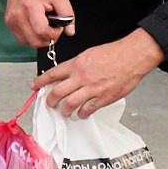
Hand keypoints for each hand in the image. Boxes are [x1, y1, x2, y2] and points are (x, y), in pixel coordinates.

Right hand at [1, 0, 75, 50]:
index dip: (54, 34)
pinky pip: (22, 38)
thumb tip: (70, 31)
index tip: (58, 27)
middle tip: (52, 28)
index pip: (42, 31)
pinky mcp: (9, 23)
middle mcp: (18, 15)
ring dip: (39, 38)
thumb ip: (68, 14)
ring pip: (28, 42)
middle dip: (48, 38)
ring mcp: (11, 20)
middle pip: (35, 41)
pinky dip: (31, 36)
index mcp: (31, 6)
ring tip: (43, 24)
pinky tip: (35, 25)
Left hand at [32, 30, 162, 117]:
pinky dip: (82, 114)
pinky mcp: (103, 98)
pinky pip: (87, 110)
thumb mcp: (90, 54)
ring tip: (64, 112)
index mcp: (77, 64)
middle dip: (50, 101)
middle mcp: (81, 77)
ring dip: (65, 111)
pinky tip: (81, 114)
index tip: (34, 86)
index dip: (41, 81)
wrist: (132, 56)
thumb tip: (68, 73)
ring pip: (70, 104)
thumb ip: (78, 65)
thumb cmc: (115, 53)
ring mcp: (92, 89)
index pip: (52, 74)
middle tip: (49, 104)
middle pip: (58, 93)